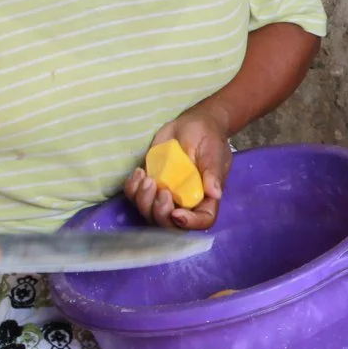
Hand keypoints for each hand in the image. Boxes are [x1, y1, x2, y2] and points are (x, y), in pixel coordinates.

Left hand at [124, 108, 230, 230]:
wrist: (191, 124)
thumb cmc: (207, 136)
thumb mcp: (212, 150)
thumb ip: (212, 171)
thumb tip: (215, 193)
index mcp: (205, 197)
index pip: (202, 220)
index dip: (189, 223)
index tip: (176, 212)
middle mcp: (185, 201)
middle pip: (171, 224)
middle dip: (160, 212)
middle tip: (157, 188)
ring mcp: (165, 195)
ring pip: (150, 213)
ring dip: (143, 200)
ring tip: (145, 177)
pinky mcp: (150, 185)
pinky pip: (136, 197)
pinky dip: (132, 189)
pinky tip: (138, 172)